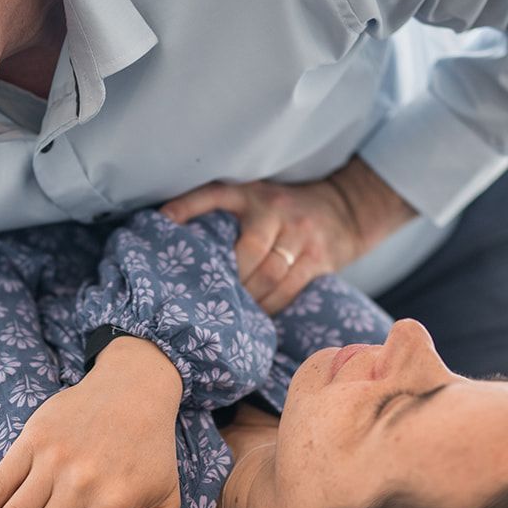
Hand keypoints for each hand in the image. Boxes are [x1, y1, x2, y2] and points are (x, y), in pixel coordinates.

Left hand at [160, 157, 414, 312]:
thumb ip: (224, 211)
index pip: (214, 194)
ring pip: (270, 274)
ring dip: (249, 298)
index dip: (187, 207)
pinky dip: (270, 305)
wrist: (345, 210)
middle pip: (249, 250)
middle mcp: (275, 210)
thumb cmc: (285, 210)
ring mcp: (300, 234)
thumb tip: (172, 233)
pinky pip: (290, 288)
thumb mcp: (256, 198)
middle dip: (230, 278)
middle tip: (210, 296)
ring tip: (233, 311)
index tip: (162, 222)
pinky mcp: (318, 257)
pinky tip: (258, 314)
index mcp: (251, 194)